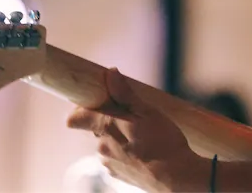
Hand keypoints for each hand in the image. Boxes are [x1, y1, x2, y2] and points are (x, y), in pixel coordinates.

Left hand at [67, 68, 206, 192]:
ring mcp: (108, 162)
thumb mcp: (147, 112)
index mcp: (105, 126)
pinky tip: (143, 151)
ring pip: (107, 142)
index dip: (81, 108)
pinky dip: (125, 152)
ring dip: (118, 136)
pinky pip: (115, 157)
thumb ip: (125, 94)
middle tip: (132, 116)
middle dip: (108, 119)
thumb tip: (110, 73)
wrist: (176, 177)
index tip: (97, 101)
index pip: (74, 118)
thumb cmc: (163, 142)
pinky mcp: (117, 175)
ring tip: (142, 136)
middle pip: (94, 128)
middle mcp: (101, 146)